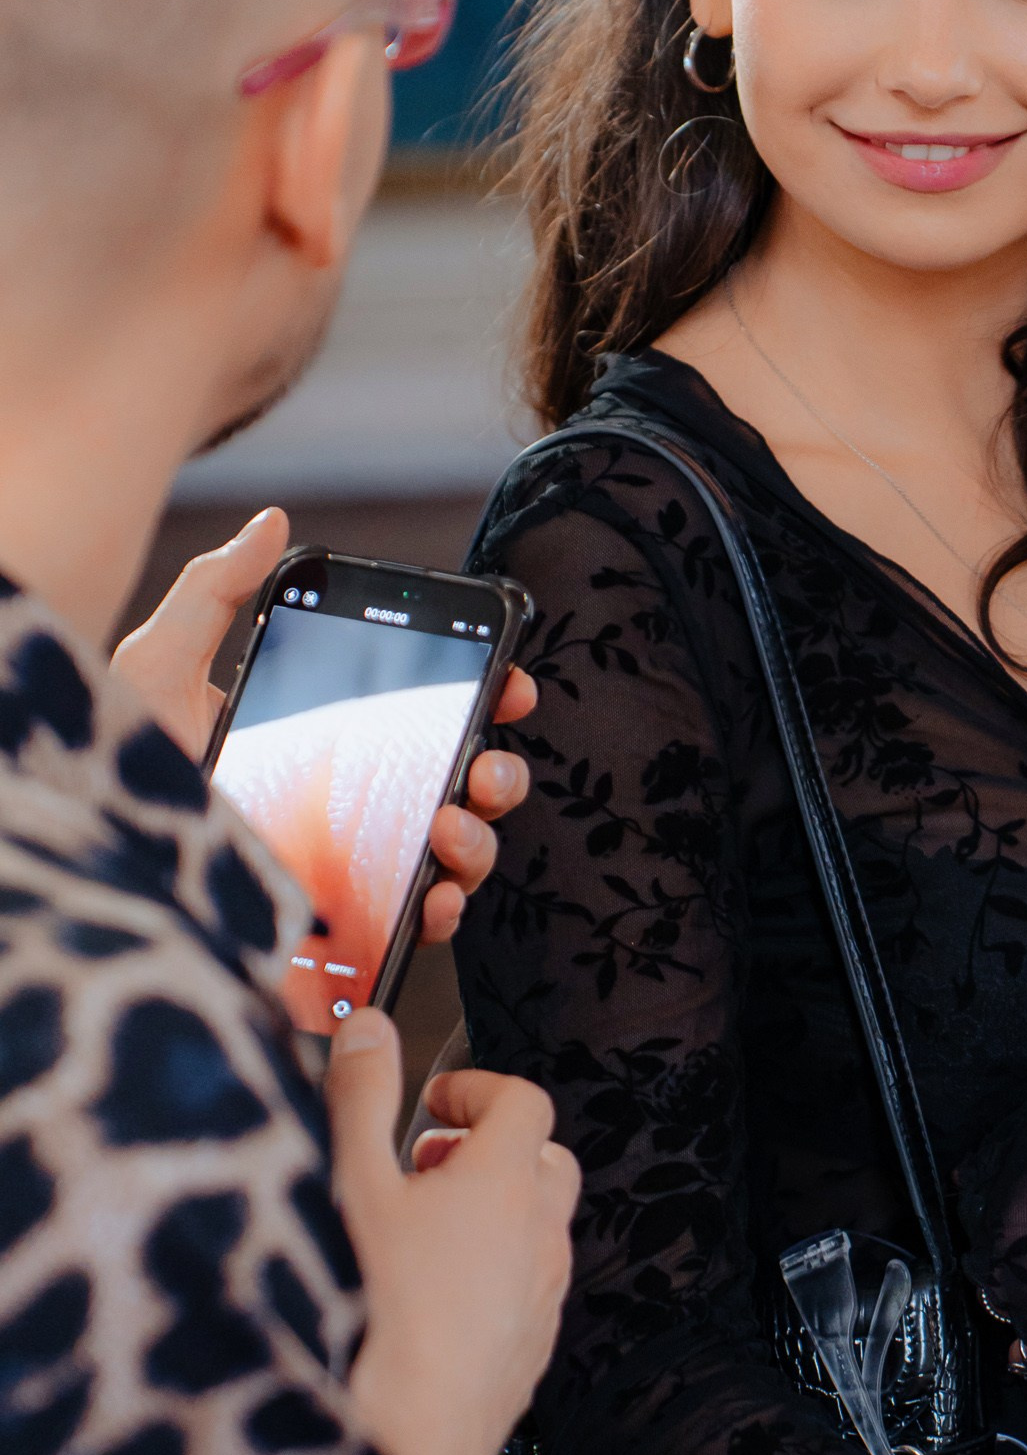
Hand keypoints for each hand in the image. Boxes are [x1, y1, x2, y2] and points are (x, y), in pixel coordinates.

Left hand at [111, 509, 536, 941]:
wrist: (91, 857)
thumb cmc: (118, 759)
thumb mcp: (161, 664)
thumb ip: (218, 591)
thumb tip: (273, 521)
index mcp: (326, 740)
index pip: (426, 717)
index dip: (485, 696)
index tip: (508, 679)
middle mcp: (349, 806)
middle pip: (460, 788)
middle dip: (499, 773)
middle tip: (485, 763)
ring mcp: (349, 870)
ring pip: (453, 858)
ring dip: (477, 840)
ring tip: (450, 824)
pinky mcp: (335, 932)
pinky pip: (412, 928)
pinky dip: (440, 913)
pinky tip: (430, 897)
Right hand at [326, 1008, 579, 1454]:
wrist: (411, 1440)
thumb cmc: (380, 1314)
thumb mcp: (352, 1187)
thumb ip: (359, 1099)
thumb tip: (368, 1029)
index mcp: (505, 1180)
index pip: (523, 1100)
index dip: (479, 1089)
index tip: (434, 1102)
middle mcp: (540, 1232)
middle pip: (545, 1160)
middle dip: (494, 1149)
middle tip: (432, 1163)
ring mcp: (544, 1293)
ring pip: (541, 1228)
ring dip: (498, 1213)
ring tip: (428, 1231)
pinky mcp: (534, 1346)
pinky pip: (531, 1288)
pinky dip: (498, 1272)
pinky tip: (437, 1298)